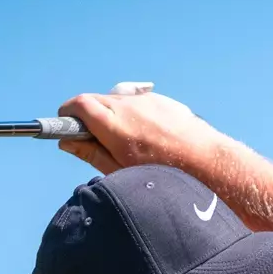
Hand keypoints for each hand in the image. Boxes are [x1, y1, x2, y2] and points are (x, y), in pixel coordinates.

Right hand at [55, 89, 221, 175]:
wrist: (207, 164)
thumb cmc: (164, 174)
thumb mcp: (121, 171)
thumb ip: (91, 153)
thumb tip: (67, 142)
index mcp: (113, 125)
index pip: (78, 105)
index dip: (67, 114)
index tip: (64, 125)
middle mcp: (127, 106)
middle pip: (95, 100)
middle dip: (87, 115)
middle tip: (92, 139)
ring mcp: (145, 100)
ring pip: (117, 101)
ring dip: (111, 115)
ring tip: (126, 143)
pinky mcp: (161, 100)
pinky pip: (137, 103)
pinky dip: (133, 114)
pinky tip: (147, 138)